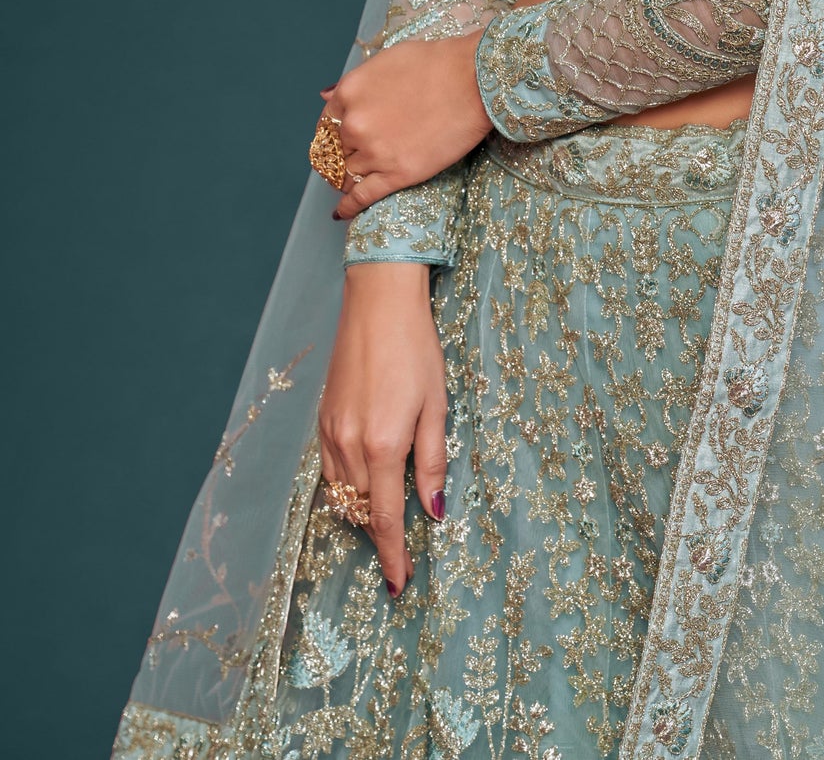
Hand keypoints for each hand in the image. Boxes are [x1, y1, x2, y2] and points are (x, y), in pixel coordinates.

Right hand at [317, 263, 447, 597]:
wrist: (378, 303)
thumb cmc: (417, 349)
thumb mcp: (437, 406)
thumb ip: (433, 463)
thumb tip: (435, 512)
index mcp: (383, 446)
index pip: (388, 520)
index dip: (394, 557)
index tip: (399, 586)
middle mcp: (349, 446)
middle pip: (363, 512)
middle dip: (382, 537)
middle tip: (404, 555)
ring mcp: (330, 434)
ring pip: (344, 496)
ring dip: (365, 514)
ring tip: (388, 523)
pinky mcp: (322, 421)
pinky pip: (330, 472)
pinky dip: (347, 489)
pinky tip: (365, 487)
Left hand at [324, 33, 492, 223]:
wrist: (473, 81)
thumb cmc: (436, 63)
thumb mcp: (387, 60)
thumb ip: (354, 83)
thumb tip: (325, 95)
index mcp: (349, 93)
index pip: (326, 124)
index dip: (334, 136)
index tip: (340, 143)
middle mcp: (355, 124)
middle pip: (336, 151)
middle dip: (343, 156)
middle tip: (351, 161)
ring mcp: (374, 152)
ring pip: (347, 175)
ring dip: (349, 180)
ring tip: (352, 184)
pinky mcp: (397, 174)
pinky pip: (363, 197)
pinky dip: (349, 207)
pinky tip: (343, 212)